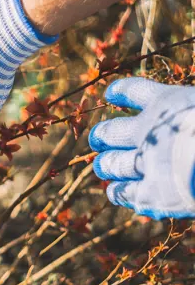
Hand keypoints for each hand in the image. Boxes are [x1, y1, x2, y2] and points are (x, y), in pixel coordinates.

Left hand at [89, 78, 194, 219]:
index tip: (111, 93)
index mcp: (168, 103)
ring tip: (102, 165)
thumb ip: (189, 111)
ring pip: (110, 163)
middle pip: (111, 132)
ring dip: (105, 164)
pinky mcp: (149, 194)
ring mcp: (144, 163)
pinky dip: (118, 192)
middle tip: (97, 139)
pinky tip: (115, 192)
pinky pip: (123, 192)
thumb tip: (189, 117)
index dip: (120, 91)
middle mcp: (147, 131)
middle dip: (102, 136)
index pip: (135, 91)